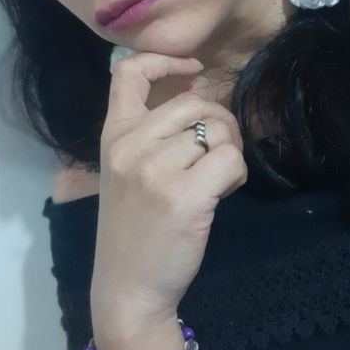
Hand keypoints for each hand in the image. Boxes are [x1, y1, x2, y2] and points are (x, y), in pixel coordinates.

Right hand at [90, 52, 246, 334]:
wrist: (127, 289)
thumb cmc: (132, 230)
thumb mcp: (126, 172)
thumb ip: (153, 134)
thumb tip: (199, 89)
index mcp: (112, 136)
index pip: (127, 71)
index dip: (164, 59)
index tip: (193, 69)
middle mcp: (129, 145)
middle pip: (194, 102)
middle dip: (220, 122)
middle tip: (218, 154)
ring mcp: (154, 170)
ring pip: (218, 130)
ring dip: (229, 152)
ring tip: (215, 182)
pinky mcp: (183, 195)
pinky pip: (231, 159)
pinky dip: (237, 174)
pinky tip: (222, 193)